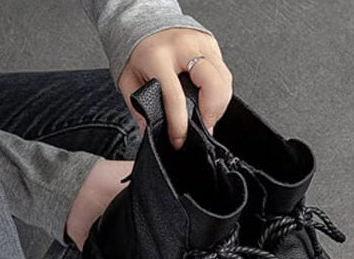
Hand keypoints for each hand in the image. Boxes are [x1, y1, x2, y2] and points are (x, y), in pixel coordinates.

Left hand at [118, 28, 232, 149]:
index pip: (176, 97)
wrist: (145, 24)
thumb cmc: (138, 52)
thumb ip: (138, 108)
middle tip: (203, 127)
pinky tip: (209, 101)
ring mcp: (202, 43)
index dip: (180, 125)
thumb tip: (149, 132)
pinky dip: (220, 92)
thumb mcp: (128, 80)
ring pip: (224, 80)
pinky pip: (225, 74)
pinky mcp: (212, 45)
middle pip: (213, 84)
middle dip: (212, 112)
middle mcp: (184, 47)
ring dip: (219, 105)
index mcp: (159, 57)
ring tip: (206, 117)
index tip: (179, 140)